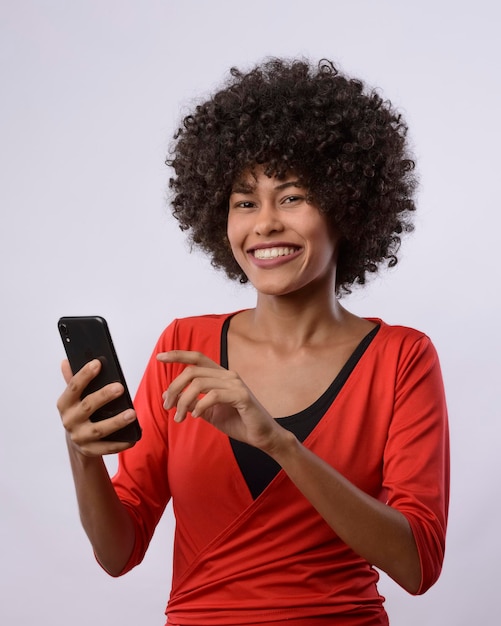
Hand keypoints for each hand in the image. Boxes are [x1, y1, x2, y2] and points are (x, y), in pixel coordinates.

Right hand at [57, 359, 136, 456]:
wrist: (76, 441)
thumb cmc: (79, 412)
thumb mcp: (74, 398)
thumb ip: (72, 380)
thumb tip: (66, 361)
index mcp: (65, 404)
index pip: (73, 387)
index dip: (84, 375)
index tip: (98, 363)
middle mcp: (70, 421)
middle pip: (87, 406)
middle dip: (104, 396)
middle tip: (120, 387)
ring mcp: (80, 437)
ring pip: (99, 430)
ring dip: (116, 422)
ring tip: (132, 414)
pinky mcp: (90, 450)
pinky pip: (107, 448)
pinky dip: (120, 444)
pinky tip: (133, 437)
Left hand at [157, 350, 284, 452]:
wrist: (263, 437)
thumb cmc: (239, 422)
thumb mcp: (210, 412)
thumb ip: (194, 403)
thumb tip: (173, 399)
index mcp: (221, 375)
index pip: (198, 357)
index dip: (178, 355)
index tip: (160, 358)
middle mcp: (228, 375)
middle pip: (192, 371)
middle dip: (174, 387)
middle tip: (167, 406)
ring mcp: (236, 384)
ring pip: (199, 383)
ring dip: (183, 401)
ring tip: (179, 417)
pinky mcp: (241, 396)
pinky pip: (213, 396)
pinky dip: (199, 406)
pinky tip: (196, 416)